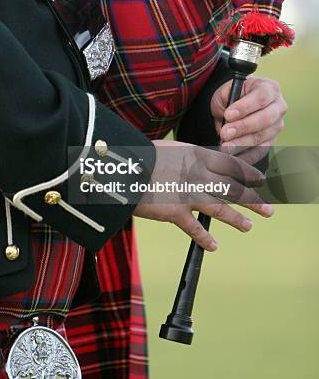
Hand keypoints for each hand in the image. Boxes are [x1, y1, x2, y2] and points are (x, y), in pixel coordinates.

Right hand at [133, 140, 273, 250]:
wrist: (124, 167)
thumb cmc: (143, 154)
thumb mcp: (172, 149)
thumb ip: (190, 157)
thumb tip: (201, 162)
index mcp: (198, 155)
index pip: (232, 165)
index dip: (249, 174)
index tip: (260, 180)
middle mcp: (199, 175)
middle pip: (234, 188)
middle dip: (253, 200)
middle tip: (269, 210)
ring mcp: (189, 194)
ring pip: (221, 208)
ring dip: (237, 219)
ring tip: (249, 226)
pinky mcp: (175, 212)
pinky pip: (195, 228)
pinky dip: (205, 239)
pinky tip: (214, 246)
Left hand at [211, 77, 286, 157]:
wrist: (234, 106)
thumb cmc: (232, 96)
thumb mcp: (227, 91)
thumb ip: (226, 99)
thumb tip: (227, 117)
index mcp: (269, 88)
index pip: (261, 97)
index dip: (245, 107)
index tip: (228, 115)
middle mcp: (278, 106)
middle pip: (265, 118)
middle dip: (243, 127)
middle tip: (225, 133)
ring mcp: (277, 125)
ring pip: (262, 136)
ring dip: (242, 143)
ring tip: (226, 147)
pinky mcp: (272, 140)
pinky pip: (261, 150)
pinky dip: (246, 155)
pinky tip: (233, 156)